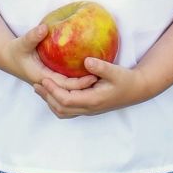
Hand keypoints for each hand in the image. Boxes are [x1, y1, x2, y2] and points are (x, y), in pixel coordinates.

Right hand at [0, 24, 97, 92]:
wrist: (8, 58)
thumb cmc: (15, 51)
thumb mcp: (22, 43)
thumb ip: (32, 36)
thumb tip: (44, 28)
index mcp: (42, 78)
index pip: (65, 85)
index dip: (79, 83)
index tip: (94, 76)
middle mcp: (48, 83)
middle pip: (71, 90)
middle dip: (86, 87)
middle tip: (104, 78)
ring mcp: (51, 82)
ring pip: (70, 90)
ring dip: (84, 87)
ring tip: (102, 79)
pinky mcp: (52, 78)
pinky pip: (67, 83)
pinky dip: (78, 81)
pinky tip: (91, 73)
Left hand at [33, 57, 149, 118]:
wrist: (137, 90)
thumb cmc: (127, 80)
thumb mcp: (116, 72)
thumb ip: (101, 67)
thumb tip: (86, 60)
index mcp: (93, 100)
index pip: (66, 100)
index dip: (53, 91)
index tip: (43, 79)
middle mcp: (89, 108)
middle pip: (61, 108)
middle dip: (47, 97)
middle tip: (35, 84)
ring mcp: (88, 109)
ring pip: (63, 112)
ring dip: (50, 101)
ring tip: (40, 88)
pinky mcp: (89, 107)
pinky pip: (68, 110)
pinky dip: (57, 103)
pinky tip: (53, 92)